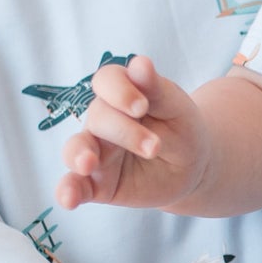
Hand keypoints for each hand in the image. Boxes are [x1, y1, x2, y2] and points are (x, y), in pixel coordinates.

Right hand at [55, 53, 210, 211]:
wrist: (193, 168)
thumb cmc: (182, 129)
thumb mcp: (177, 108)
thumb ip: (157, 89)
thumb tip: (140, 63)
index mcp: (122, 96)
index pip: (107, 82)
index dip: (119, 90)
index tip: (141, 107)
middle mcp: (102, 122)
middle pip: (98, 117)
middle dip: (126, 132)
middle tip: (154, 147)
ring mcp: (97, 152)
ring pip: (76, 149)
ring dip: (80, 155)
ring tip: (89, 164)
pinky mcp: (97, 183)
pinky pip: (76, 186)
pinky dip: (68, 191)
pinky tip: (68, 199)